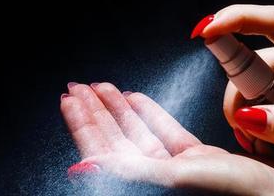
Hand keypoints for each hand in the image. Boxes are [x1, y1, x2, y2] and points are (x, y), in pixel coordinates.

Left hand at [60, 82, 273, 194]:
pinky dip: (155, 115)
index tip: (69, 98)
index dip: (85, 125)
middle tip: (79, 86)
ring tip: (103, 87)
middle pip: (118, 142)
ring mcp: (182, 172)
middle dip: (98, 113)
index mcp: (149, 187)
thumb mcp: (182, 180)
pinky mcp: (204, 162)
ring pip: (142, 136)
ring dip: (122, 110)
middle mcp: (160, 182)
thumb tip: (80, 169)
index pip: (105, 152)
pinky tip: (138, 100)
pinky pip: (170, 136)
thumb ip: (133, 172)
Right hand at [202, 4, 273, 189]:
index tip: (204, 32)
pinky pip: (270, 102)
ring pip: (260, 85)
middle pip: (257, 61)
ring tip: (258, 145)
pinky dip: (261, 122)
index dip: (237, 19)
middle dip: (239, 93)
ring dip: (250, 114)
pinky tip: (266, 143)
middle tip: (241, 131)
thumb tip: (248, 116)